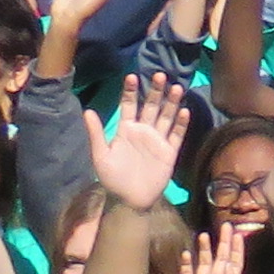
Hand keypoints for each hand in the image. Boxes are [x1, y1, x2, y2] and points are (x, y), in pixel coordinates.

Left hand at [90, 73, 190, 211]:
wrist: (129, 199)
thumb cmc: (112, 178)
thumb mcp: (100, 155)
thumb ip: (96, 133)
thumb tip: (88, 111)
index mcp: (125, 129)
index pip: (129, 105)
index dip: (131, 91)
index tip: (132, 76)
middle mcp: (143, 130)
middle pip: (151, 106)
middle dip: (155, 91)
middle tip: (159, 74)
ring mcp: (158, 140)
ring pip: (166, 116)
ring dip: (171, 103)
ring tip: (176, 87)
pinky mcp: (169, 152)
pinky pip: (177, 135)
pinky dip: (181, 124)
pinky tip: (184, 112)